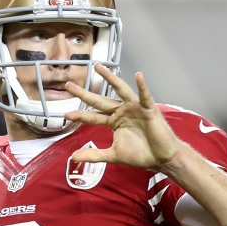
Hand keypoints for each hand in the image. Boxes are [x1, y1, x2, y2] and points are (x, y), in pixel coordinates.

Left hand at [64, 65, 180, 171]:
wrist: (160, 158)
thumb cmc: (140, 154)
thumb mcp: (113, 155)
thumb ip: (94, 155)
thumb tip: (73, 157)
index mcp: (113, 121)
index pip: (93, 116)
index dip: (80, 115)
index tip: (66, 114)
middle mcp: (121, 111)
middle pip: (100, 100)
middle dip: (84, 94)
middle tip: (69, 85)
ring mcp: (135, 108)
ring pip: (120, 90)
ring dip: (110, 78)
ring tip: (98, 67)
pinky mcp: (149, 109)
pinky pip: (144, 96)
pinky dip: (142, 86)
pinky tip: (138, 76)